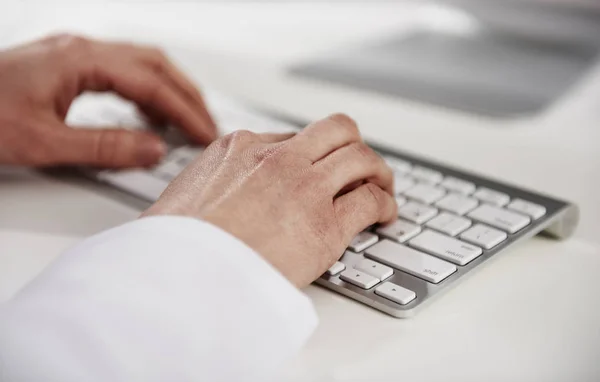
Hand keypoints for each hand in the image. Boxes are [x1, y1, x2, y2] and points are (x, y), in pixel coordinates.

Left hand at [0, 34, 215, 167]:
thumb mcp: (44, 142)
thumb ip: (105, 147)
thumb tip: (154, 149)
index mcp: (80, 60)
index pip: (151, 83)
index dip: (185, 110)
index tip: (206, 134)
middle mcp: (81, 49)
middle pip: (155, 64)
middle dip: (187, 95)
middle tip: (207, 126)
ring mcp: (75, 54)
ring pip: (141, 64)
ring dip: (170, 91)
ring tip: (187, 122)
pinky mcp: (68, 66)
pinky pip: (122, 73)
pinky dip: (146, 93)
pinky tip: (150, 115)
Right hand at [143, 114, 396, 286]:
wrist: (182, 273)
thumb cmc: (174, 246)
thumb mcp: (178, 199)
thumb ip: (202, 189)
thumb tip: (195, 202)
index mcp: (239, 148)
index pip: (292, 137)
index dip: (312, 155)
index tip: (318, 169)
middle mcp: (276, 158)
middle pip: (336, 130)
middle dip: (353, 145)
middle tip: (360, 166)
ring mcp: (304, 187)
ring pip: (361, 158)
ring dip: (377, 171)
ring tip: (382, 187)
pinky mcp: (326, 224)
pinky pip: (370, 201)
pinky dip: (384, 205)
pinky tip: (384, 216)